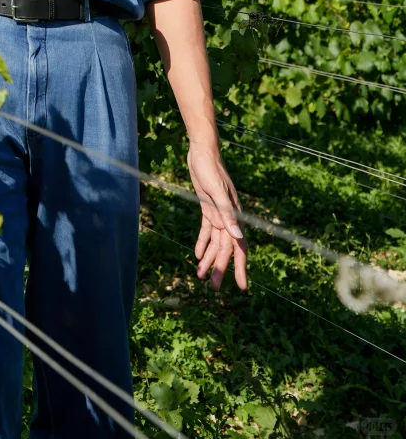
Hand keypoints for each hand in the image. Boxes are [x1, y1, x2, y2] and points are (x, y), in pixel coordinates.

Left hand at [187, 142, 247, 290]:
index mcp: (234, 216)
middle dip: (220, 268)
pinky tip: (197, 254)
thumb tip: (237, 235)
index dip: (240, 267)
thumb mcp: (215, 191)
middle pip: (225, 249)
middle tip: (212, 287)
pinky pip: (207, 230)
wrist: (202, 151)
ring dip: (209, 258)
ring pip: (215, 242)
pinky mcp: (208, 208)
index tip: (241, 287)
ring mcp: (219, 213)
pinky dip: (203, 243)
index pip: (239, 247)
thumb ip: (226, 213)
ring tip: (200, 275)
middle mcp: (229, 217)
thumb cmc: (210, 168)